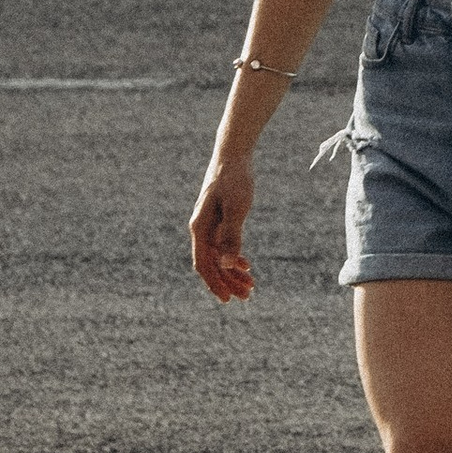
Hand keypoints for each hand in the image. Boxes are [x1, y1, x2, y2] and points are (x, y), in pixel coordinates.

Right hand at [189, 156, 256, 304]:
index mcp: (200, 228)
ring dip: (232, 272)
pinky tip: (246, 265)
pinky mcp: (218, 219)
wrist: (233, 153)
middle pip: (211, 264)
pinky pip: (222, 246)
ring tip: (251, 285)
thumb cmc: (235, 178)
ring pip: (218, 256)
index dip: (215, 283)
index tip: (228, 299)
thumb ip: (232, 236)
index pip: (203, 265)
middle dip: (228, 281)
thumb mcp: (237, 208)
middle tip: (247, 296)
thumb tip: (227, 264)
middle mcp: (201, 229)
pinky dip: (234, 258)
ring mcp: (209, 225)